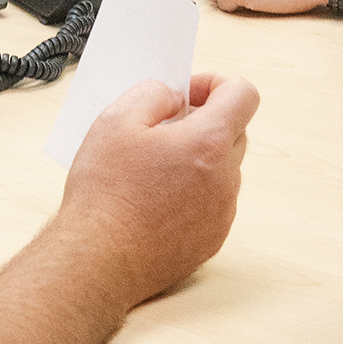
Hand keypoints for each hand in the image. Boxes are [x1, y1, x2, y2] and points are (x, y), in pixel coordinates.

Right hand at [62, 74, 256, 306]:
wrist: (99, 259)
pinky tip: (154, 199)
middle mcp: (225, 178)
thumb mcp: (115, 121)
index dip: (216, 83)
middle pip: (235, 131)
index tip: (188, 94)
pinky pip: (213, 201)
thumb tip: (174, 98)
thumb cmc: (105, 193)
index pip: (243, 94)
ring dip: (198, 158)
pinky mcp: (212, 238)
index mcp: (208, 142)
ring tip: (152, 168)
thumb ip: (152, 93)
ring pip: (223, 168)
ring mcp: (222, 212)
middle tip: (162, 128)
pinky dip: (193, 192)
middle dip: (204, 120)